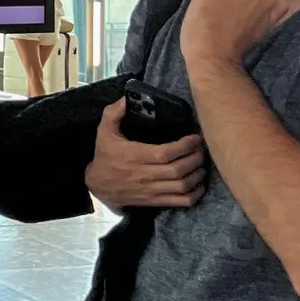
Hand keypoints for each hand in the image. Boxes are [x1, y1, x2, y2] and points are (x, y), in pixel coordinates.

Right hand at [85, 99, 207, 209]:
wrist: (98, 186)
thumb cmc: (105, 156)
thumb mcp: (103, 132)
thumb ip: (113, 113)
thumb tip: (125, 99)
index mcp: (135, 156)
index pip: (166, 153)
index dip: (184, 146)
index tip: (195, 138)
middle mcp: (144, 174)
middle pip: (178, 169)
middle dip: (195, 159)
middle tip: (202, 150)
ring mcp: (150, 190)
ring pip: (182, 186)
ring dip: (197, 175)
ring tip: (201, 165)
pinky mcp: (154, 201)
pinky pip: (180, 201)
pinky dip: (194, 194)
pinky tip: (198, 184)